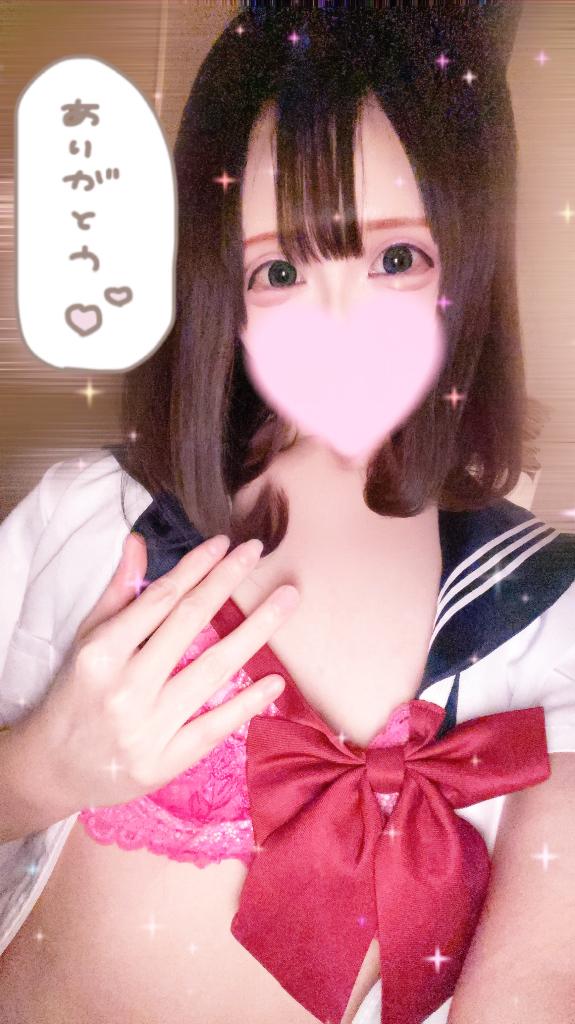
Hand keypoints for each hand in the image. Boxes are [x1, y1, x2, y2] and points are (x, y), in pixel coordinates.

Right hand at [24, 532, 298, 812]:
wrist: (54, 770)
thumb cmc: (74, 697)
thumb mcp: (86, 642)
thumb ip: (117, 594)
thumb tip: (138, 542)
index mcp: (101, 654)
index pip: (160, 599)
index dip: (196, 568)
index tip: (225, 543)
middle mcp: (125, 688)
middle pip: (189, 624)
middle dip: (227, 581)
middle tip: (258, 550)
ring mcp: (147, 728)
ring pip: (212, 670)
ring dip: (256, 630)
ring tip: (287, 598)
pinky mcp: (164, 763)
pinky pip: (214, 726)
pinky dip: (246, 703)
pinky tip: (275, 679)